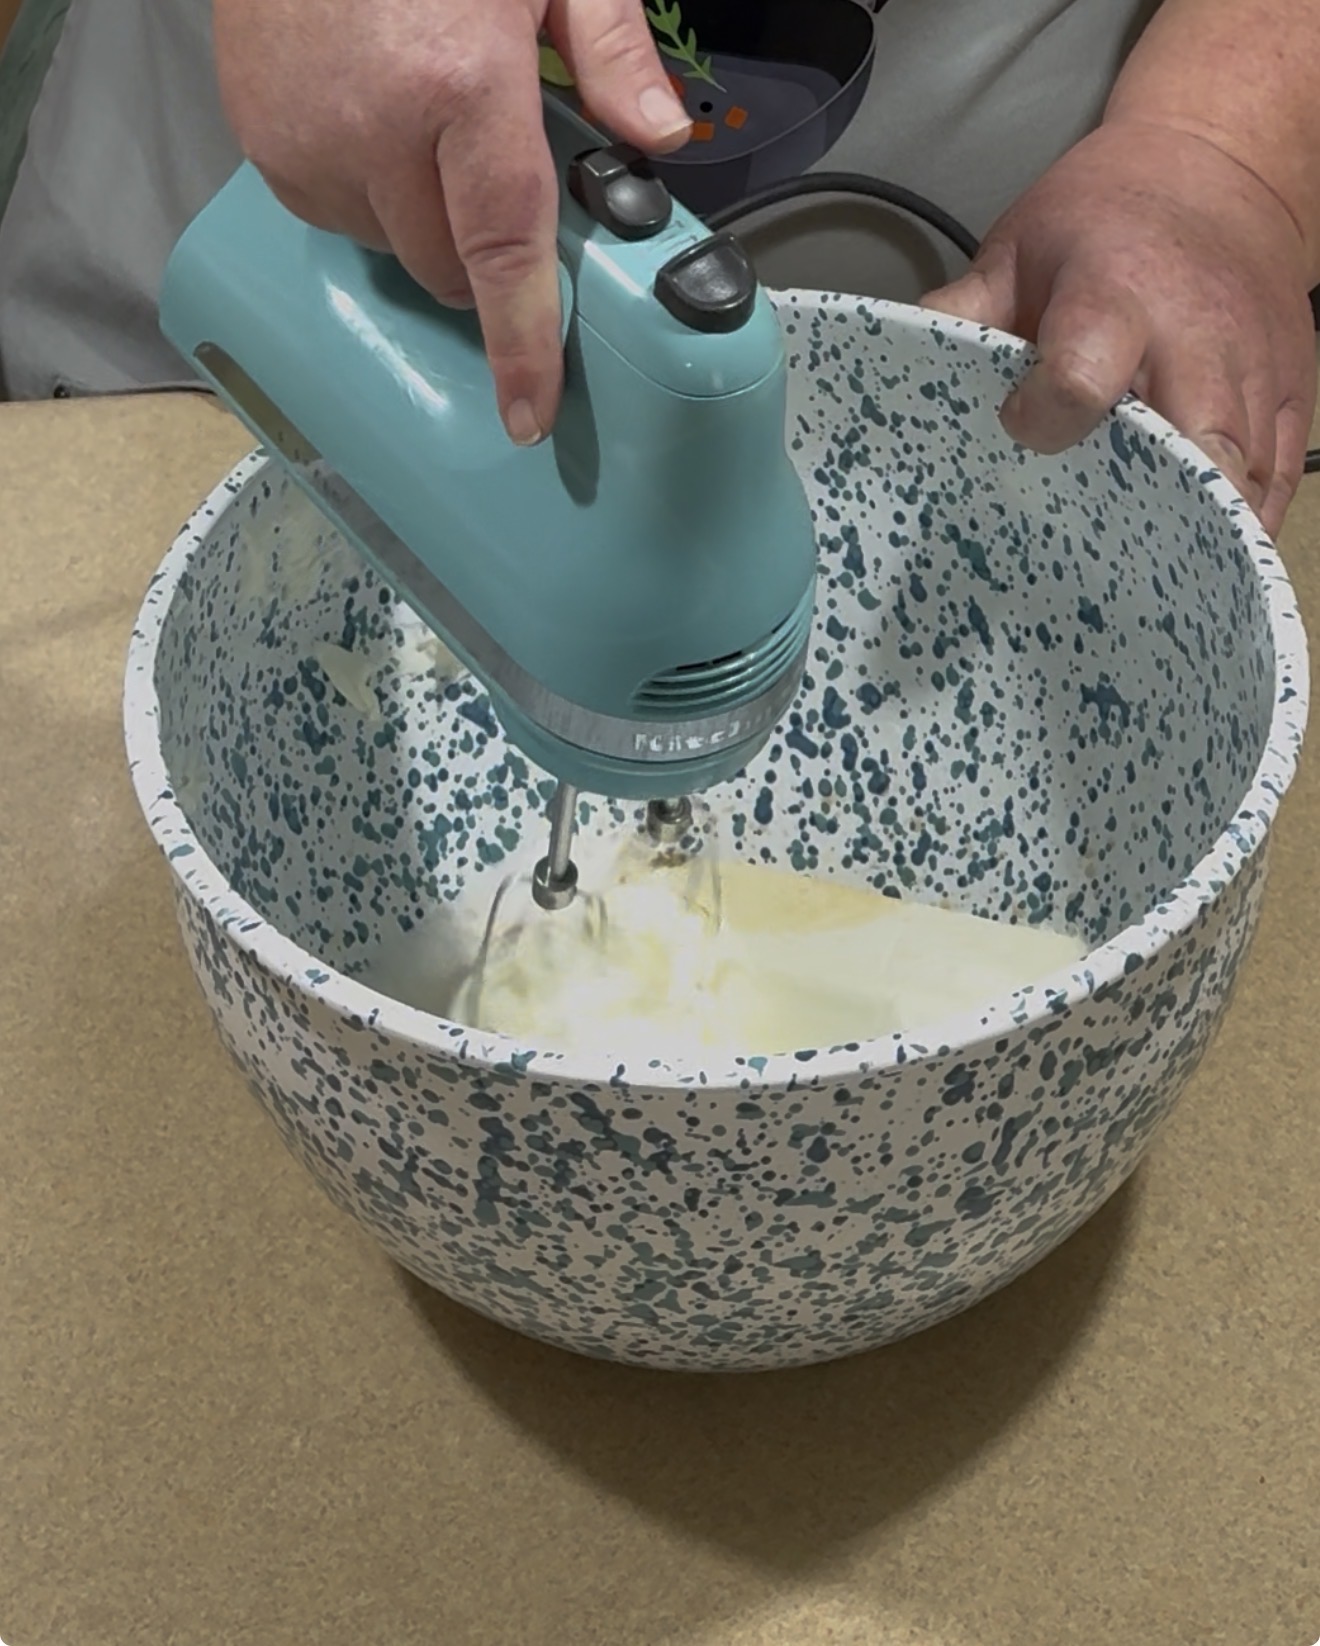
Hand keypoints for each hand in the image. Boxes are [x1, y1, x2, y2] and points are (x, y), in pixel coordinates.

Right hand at [213, 0, 690, 444]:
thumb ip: (608, 49)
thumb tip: (659, 134)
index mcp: (458, 81)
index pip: (503, 250)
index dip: (521, 344)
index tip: (528, 411)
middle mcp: (375, 126)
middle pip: (447, 268)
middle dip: (483, 255)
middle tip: (492, 180)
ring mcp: (307, 140)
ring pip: (388, 249)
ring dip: (420, 221)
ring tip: (423, 125)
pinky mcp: (262, 142)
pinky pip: (332, 215)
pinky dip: (364, 194)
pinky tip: (373, 122)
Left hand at [923, 120, 1317, 535]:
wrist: (1218, 169)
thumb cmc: (1101, 219)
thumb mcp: (1017, 248)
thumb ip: (961, 314)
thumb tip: (894, 367)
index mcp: (1116, 293)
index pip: (1083, 377)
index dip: (1046, 419)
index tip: (1021, 426)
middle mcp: (1198, 337)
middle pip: (1192, 449)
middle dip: (1149, 507)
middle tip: (1099, 542)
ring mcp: (1257, 369)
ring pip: (1242, 479)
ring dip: (1196, 530)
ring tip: (1145, 560)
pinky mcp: (1295, 393)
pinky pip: (1278, 482)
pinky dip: (1241, 523)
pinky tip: (1195, 544)